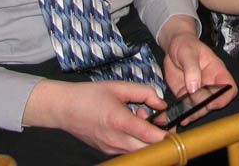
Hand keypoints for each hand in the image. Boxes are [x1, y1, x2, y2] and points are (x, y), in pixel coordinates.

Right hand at [22, 79, 167, 154]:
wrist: (64, 108)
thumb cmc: (90, 95)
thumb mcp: (119, 87)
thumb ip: (144, 93)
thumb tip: (162, 103)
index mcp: (118, 121)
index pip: (148, 135)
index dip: (165, 135)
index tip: (175, 130)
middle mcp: (115, 139)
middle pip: (147, 149)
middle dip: (157, 138)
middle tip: (157, 121)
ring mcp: (110, 148)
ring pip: (138, 151)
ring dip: (145, 139)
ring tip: (138, 118)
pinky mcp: (107, 151)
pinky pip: (128, 150)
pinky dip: (134, 140)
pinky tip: (128, 125)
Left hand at [162, 34, 236, 125]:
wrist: (173, 46)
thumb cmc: (185, 44)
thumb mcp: (188, 52)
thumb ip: (191, 68)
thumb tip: (194, 88)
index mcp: (216, 71)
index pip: (229, 88)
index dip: (224, 97)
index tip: (212, 102)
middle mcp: (210, 84)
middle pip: (214, 102)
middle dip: (204, 107)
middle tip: (193, 108)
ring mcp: (197, 92)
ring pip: (200, 108)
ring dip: (193, 114)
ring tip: (183, 116)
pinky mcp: (184, 96)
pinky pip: (185, 107)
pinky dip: (181, 113)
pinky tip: (176, 117)